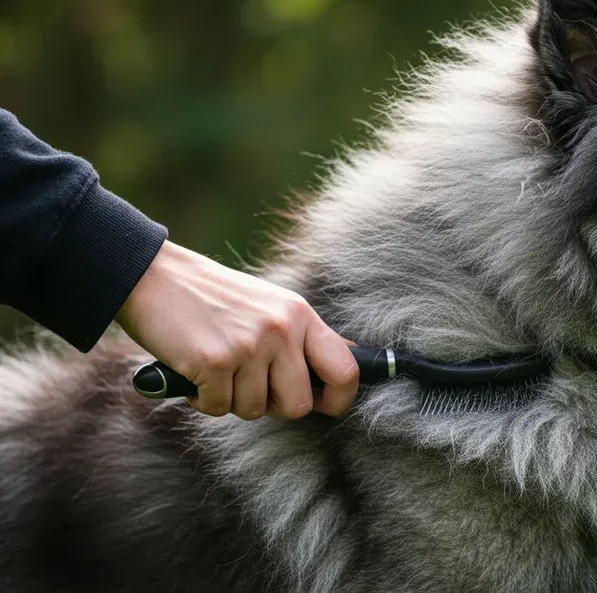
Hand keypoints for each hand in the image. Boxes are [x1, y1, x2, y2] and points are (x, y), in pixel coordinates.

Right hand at [115, 241, 358, 419]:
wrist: (154, 277)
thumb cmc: (214, 298)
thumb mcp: (271, 306)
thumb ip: (305, 337)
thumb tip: (350, 362)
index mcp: (301, 315)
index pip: (345, 369)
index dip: (339, 399)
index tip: (325, 406)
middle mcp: (281, 329)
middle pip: (298, 404)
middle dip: (273, 407)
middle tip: (250, 387)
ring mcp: (248, 346)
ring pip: (254, 411)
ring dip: (232, 400)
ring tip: (218, 370)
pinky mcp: (213, 362)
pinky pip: (218, 409)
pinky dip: (203, 401)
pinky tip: (195, 374)